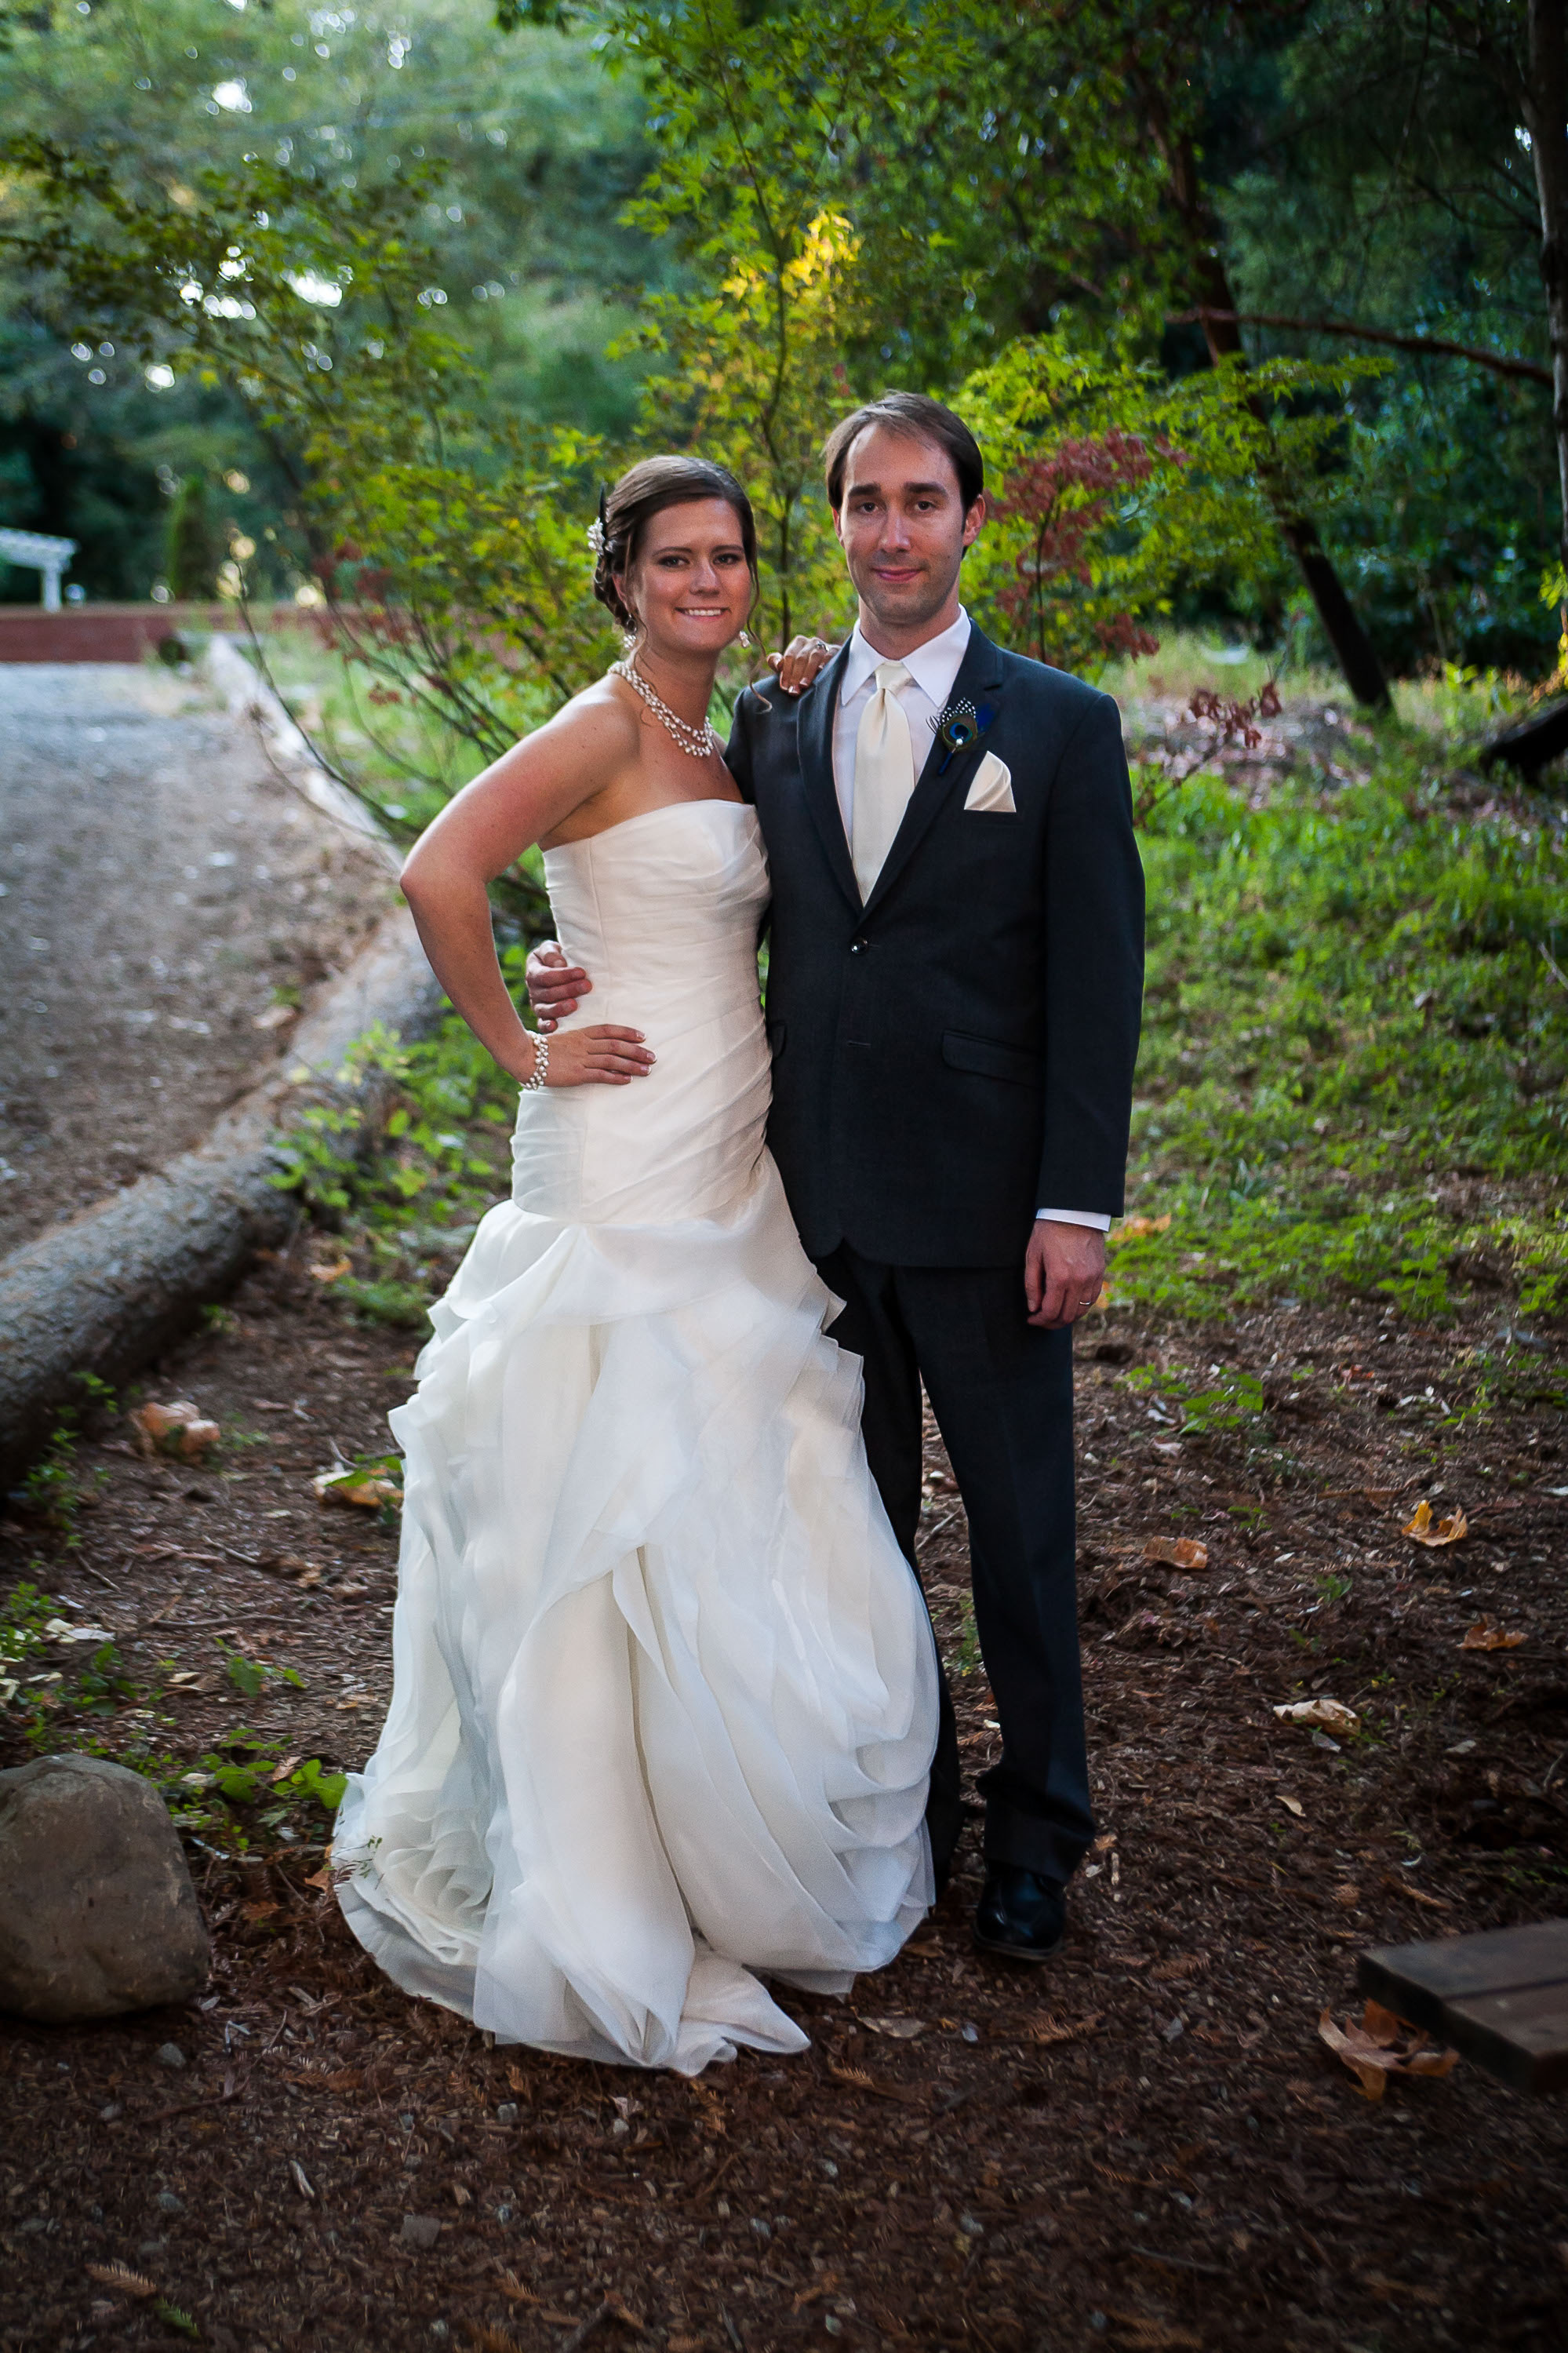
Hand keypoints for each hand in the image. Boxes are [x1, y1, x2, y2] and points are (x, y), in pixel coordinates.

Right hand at [525, 1024, 653, 1086]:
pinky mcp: (577, 1074)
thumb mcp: (563, 1040)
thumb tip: (593, 1048)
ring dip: (632, 1065)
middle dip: (636, 1051)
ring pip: (612, 1060)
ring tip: (647, 1070)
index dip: (627, 1033)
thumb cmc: (541, 1050)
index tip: (642, 1037)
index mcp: (581, 1034)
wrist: (525, 1057)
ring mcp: (581, 1059)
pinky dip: (615, 1077)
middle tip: (653, 1056)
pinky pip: (600, 1075)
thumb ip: (578, 1042)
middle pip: (615, 1045)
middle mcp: (584, 1044)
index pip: (609, 1030)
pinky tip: (627, 1079)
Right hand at [526, 939, 590, 1033]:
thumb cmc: (558, 958)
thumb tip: (559, 964)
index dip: (563, 975)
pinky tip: (555, 1026)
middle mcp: (533, 989)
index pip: (545, 975)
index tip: (582, 972)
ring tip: (574, 1006)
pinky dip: (547, 1027)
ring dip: (560, 1008)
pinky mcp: (542, 1018)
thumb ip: (551, 953)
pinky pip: (541, 1024)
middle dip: (568, 990)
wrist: (558, 969)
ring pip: (544, 1010)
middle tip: (587, 986)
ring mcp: (537, 1005)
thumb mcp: (551, 949)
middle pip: (548, 993)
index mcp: (533, 971)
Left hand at [767, 635, 840, 695]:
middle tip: (793, 691)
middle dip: (796, 676)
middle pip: (801, 658)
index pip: (789, 656)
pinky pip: (829, 656)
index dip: (785, 672)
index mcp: (798, 642)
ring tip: (803, 686)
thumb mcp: (788, 666)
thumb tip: (778, 663)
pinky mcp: (835, 651)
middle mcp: (811, 641)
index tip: (784, 688)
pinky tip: (820, 672)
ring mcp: (824, 645)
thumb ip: (776, 662)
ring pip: (814, 657)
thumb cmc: (802, 668)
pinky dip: (824, 664)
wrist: (827, 670)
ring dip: (808, 672)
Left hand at [1025, 1221, 1105, 1329]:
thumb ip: (1032, 1284)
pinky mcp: (1100, 1273)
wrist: (1074, 1212)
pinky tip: (1069, 1303)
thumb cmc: (1048, 1231)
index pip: (1050, 1311)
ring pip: (1081, 1311)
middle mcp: (1078, 1281)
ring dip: (1067, 1317)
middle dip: (1051, 1323)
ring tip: (1054, 1314)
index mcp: (1059, 1277)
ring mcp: (1092, 1278)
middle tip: (1041, 1321)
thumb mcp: (1033, 1255)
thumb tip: (1033, 1308)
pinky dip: (1080, 1307)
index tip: (1031, 1319)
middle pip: (1067, 1316)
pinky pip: (1091, 1299)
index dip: (1039, 1320)